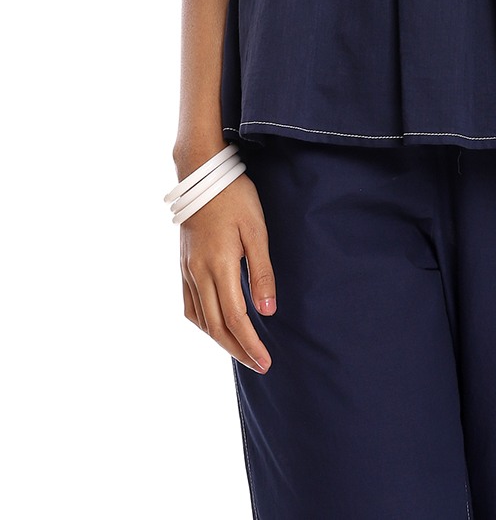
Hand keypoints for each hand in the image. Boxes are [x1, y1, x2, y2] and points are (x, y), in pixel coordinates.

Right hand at [179, 173, 276, 371]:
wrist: (202, 174)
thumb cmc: (235, 198)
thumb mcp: (257, 229)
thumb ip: (262, 271)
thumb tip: (267, 311)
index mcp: (219, 266)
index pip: (236, 318)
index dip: (251, 344)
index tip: (266, 361)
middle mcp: (198, 274)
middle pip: (216, 326)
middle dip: (238, 350)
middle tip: (259, 365)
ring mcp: (187, 270)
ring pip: (201, 320)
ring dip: (220, 341)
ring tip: (241, 351)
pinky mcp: (183, 265)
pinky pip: (190, 306)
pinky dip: (203, 324)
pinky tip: (215, 327)